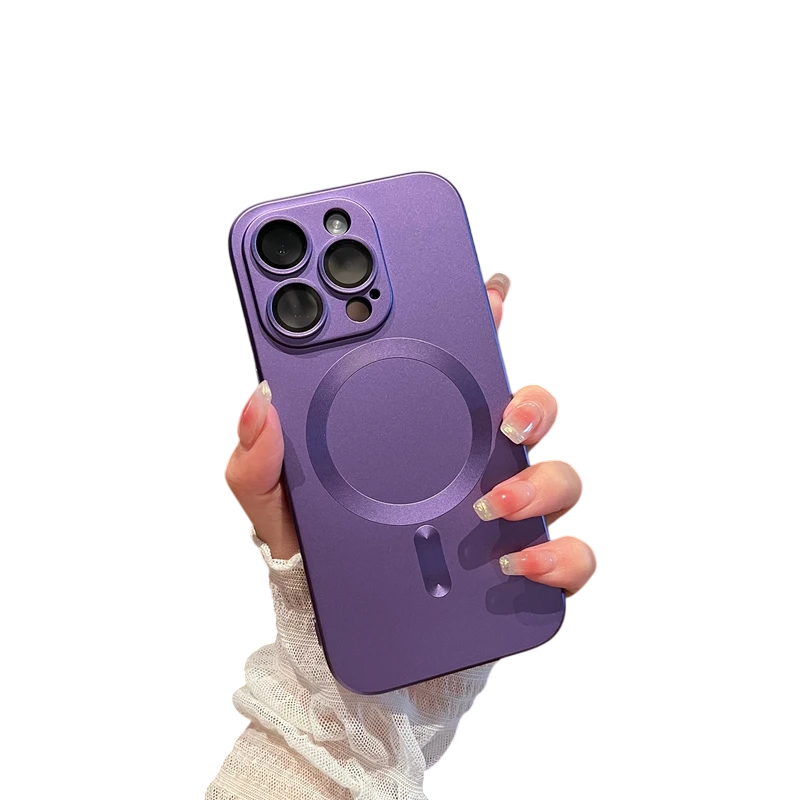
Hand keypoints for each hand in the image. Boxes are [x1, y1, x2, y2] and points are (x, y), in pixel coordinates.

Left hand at [225, 273, 594, 592]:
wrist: (334, 629)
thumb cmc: (314, 551)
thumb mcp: (272, 499)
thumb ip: (259, 455)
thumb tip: (259, 404)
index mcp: (420, 434)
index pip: (459, 366)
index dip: (479, 320)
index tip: (487, 290)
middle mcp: (471, 465)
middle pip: (528, 411)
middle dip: (530, 400)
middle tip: (505, 414)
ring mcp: (503, 514)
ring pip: (558, 477)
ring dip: (539, 482)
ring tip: (492, 504)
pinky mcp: (519, 568)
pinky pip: (566, 556)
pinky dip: (556, 556)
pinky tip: (516, 562)